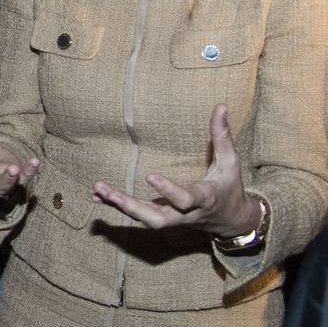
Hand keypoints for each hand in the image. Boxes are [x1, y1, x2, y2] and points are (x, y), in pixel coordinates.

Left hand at [92, 104, 260, 237]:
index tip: (149, 175)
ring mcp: (172, 219)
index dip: (168, 190)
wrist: (230, 220)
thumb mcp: (230, 162)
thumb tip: (221, 105)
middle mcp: (185, 213)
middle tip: (111, 193)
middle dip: (133, 207)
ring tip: (99, 190)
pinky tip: (97, 197)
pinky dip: (117, 207)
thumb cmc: (229, 187)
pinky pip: (138, 216)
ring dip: (120, 206)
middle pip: (157, 219)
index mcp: (204, 199)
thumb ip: (222, 135)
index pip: (185, 199)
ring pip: (144, 220)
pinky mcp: (161, 218)